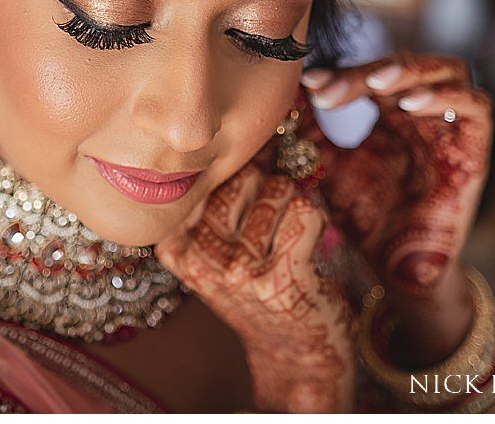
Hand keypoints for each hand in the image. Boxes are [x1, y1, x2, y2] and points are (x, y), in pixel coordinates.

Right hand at [155, 163, 354, 411]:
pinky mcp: (285, 278)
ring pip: (278, 189)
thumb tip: (232, 141)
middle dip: (266, 188)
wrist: (294, 353)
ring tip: (291, 235)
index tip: (245, 200)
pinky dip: (317, 215)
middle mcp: (205, 260)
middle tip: (272, 221)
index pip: (205, 175)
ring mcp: (243, 271)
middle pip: (244, 176)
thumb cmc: (257, 290)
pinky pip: (305, 209)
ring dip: (294, 204)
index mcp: (177, 249)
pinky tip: (312, 239)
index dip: (234, 178)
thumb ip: (211, 204)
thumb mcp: (214, 252)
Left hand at [298, 53, 491, 364]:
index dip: (345, 73)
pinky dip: (446, 98)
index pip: (375, 72)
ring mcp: (454, 129)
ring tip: (376, 84)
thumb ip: (313, 129)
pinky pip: (476, 108)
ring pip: (449, 72)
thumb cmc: (365, 217)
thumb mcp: (330, 165)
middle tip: (335, 88)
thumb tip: (285, 90)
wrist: (394, 268)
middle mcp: (428, 113)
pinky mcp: (475, 151)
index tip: (311, 86)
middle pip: (410, 66)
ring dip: (412, 72)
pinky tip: (409, 106)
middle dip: (372, 69)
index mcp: (395, 111)